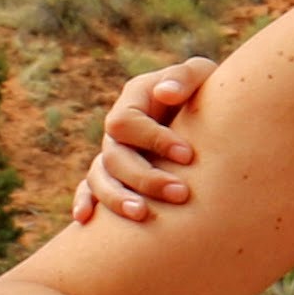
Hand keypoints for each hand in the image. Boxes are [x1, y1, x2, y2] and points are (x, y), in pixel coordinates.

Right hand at [74, 56, 217, 228]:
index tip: (188, 156)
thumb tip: (165, 93)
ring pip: (99, 178)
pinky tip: (84, 219)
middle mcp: (118, 129)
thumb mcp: (201, 75)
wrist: (210, 115)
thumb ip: (184, 78)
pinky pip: (89, 189)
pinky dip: (83, 201)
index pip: (125, 122)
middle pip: (114, 156)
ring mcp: (113, 153)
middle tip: (181, 193)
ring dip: (118, 198)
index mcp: (134, 99)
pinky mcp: (115, 176)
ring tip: (142, 215)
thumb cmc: (206, 91)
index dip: (153, 139)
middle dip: (146, 177)